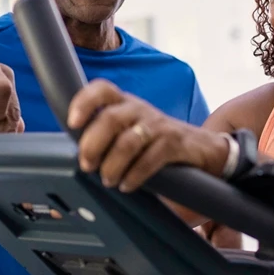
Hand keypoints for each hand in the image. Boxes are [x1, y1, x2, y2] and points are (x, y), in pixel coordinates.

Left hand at [66, 79, 228, 192]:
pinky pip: (150, 158)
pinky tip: (127, 185)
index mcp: (124, 104)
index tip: (72, 123)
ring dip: (113, 165)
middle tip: (87, 166)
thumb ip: (106, 137)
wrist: (201, 149)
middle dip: (93, 145)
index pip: (102, 89)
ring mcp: (159, 125)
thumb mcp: (129, 132)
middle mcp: (140, 109)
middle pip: (110, 118)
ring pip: (128, 141)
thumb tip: (76, 157)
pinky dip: (135, 175)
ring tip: (109, 180)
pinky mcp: (175, 143)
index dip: (84, 102)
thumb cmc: (156, 142)